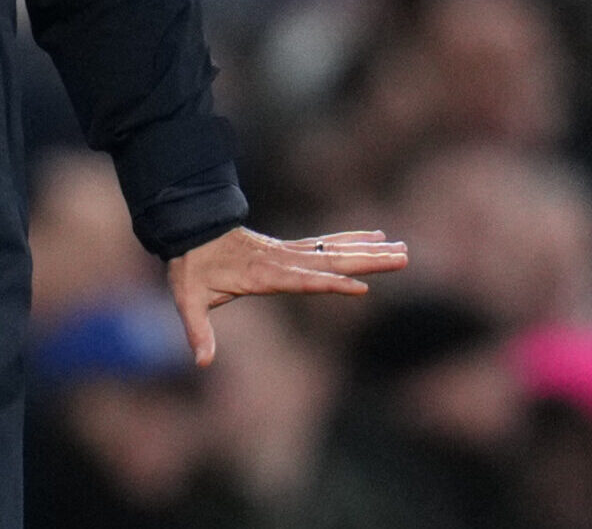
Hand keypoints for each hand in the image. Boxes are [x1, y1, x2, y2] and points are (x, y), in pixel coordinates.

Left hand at [166, 227, 406, 366]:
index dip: (330, 284)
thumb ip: (197, 331)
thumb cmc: (190, 266)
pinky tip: (376, 236)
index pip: (302, 280)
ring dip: (369, 250)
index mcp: (263, 274)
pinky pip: (326, 243)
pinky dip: (352, 238)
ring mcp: (288, 252)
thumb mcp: (188, 298)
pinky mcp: (290, 249)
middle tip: (403, 257)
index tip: (361, 287)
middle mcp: (282, 260)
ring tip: (403, 249)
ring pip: (335, 251)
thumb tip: (201, 363)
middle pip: (331, 261)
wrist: (189, 229)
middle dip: (367, 261)